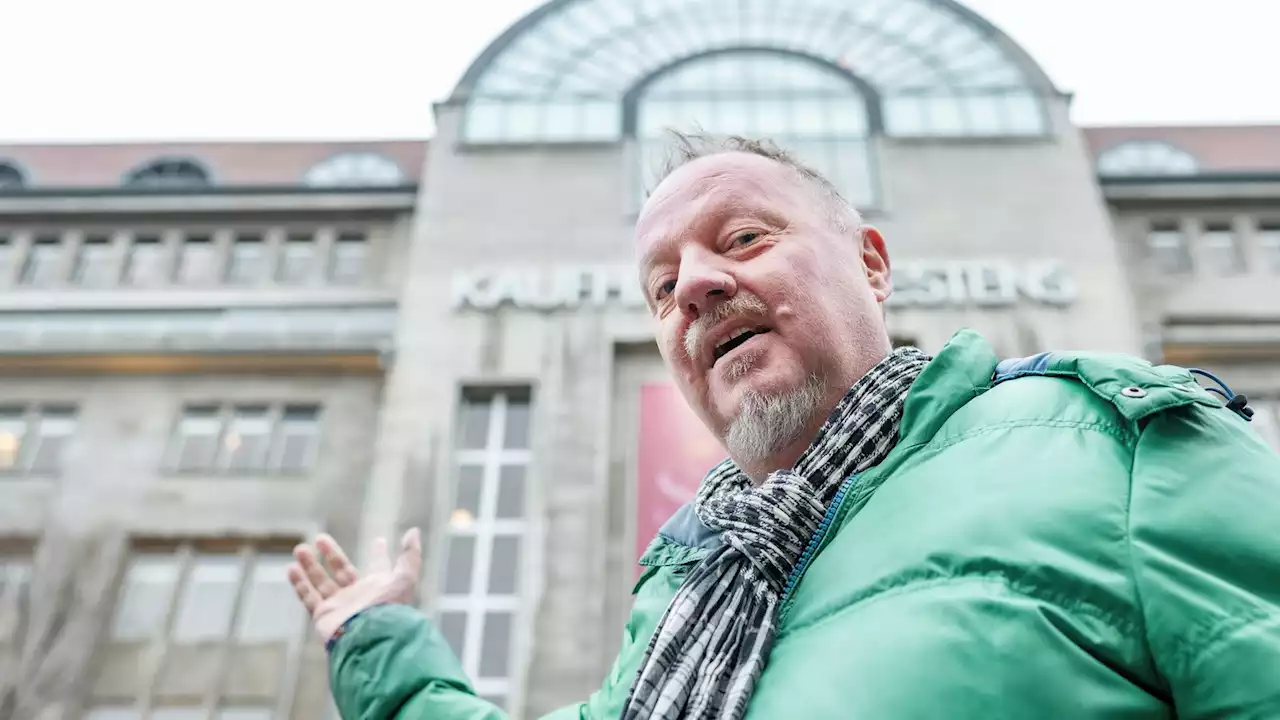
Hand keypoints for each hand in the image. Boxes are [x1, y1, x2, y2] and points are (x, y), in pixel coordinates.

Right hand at [288, 528, 422, 641]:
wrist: (370, 638)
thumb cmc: (389, 608)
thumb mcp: (405, 578)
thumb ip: (410, 555)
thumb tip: (414, 532)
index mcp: (379, 587)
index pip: (379, 566)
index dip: (379, 554)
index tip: (379, 541)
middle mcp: (359, 596)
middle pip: (342, 571)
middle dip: (332, 555)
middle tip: (321, 538)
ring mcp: (340, 606)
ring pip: (321, 582)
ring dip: (310, 565)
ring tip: (300, 548)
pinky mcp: (323, 616)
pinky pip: (309, 597)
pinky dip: (300, 584)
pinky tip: (291, 568)